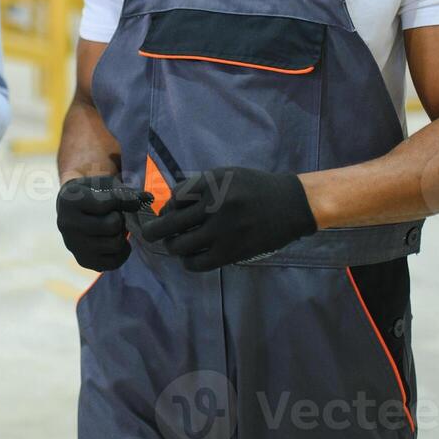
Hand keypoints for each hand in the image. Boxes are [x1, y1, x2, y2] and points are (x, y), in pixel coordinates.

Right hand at [56, 175, 144, 271]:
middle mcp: (67, 225)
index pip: (106, 204)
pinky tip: (117, 239)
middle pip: (112, 225)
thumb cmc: (92, 191)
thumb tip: (149, 198)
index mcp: (69, 201)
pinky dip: (122, 251)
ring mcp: (73, 245)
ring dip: (121, 234)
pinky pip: (113, 262)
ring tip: (115, 227)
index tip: (132, 200)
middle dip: (120, 218)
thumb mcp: (105, 184)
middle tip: (117, 214)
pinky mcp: (83, 260)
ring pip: (114, 244)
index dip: (125, 201)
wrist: (70, 207)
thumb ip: (127, 191)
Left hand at [139, 167, 316, 271]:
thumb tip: (170, 206)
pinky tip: (190, 257)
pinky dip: (188, 262)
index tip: (169, 213)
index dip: (167, 207)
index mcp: (212, 183)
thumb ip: (200, 187)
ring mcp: (222, 231)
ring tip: (175, 245)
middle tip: (148, 234)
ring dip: (172, 246)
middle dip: (154, 230)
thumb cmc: (254, 188)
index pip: (174, 198)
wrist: (290, 205)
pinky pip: (197, 263)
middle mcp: (214, 206)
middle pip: (169, 223)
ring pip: (180, 245)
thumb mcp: (226, 175)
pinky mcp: (231, 252)